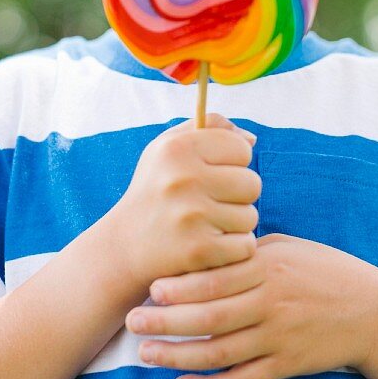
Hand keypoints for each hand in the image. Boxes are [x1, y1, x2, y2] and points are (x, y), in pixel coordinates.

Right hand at [115, 111, 260, 289]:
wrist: (125, 245)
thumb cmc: (156, 188)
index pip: (242, 149)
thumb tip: (252, 139)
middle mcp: (183, 179)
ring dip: (236, 223)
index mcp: (178, 148)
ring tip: (208, 223)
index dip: (233, 163)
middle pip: (252, 184)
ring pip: (250, 217)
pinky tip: (210, 244)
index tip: (213, 173)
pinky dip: (234, 249)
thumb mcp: (169, 147)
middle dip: (238, 195)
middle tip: (212, 202)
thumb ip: (210, 127)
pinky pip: (245, 245)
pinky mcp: (199, 250)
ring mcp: (191, 216)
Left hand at [124, 233, 377, 378]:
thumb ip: (248, 250)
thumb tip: (205, 246)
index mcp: (269, 268)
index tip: (150, 287)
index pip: (217, 277)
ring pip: (221, 352)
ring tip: (145, 355)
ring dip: (178, 356)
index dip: (181, 285)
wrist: (371, 311)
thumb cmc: (323, 271)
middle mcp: (272, 303)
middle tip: (132, 321)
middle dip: (167, 321)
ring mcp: (279, 337)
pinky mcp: (287, 365)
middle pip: (211, 316)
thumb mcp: (288, 248)